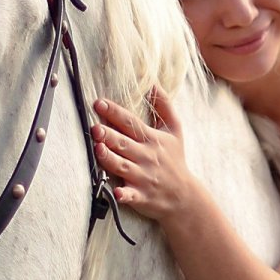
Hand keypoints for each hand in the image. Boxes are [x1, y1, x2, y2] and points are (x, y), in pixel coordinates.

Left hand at [91, 90, 194, 221]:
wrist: (184, 195)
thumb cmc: (175, 159)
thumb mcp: (175, 130)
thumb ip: (164, 106)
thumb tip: (152, 83)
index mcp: (152, 139)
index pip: (131, 122)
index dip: (115, 112)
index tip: (99, 103)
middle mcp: (146, 156)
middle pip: (124, 143)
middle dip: (109, 135)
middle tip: (95, 127)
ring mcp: (143, 177)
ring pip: (122, 166)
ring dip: (110, 158)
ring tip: (98, 148)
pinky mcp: (141, 196)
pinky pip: (131, 195)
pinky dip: (124, 194)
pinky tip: (116, 192)